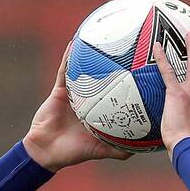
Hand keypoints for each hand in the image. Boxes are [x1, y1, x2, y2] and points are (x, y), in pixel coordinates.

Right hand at [22, 43, 135, 171]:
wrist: (46, 151)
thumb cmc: (72, 153)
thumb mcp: (100, 150)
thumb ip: (118, 150)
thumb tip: (142, 149)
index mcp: (99, 111)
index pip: (116, 94)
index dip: (128, 84)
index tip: (143, 72)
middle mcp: (89, 99)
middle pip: (104, 78)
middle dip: (115, 64)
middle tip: (129, 48)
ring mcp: (74, 93)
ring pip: (85, 71)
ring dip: (91, 55)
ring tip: (104, 37)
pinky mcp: (60, 90)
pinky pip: (64, 70)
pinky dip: (68, 57)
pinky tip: (75, 43)